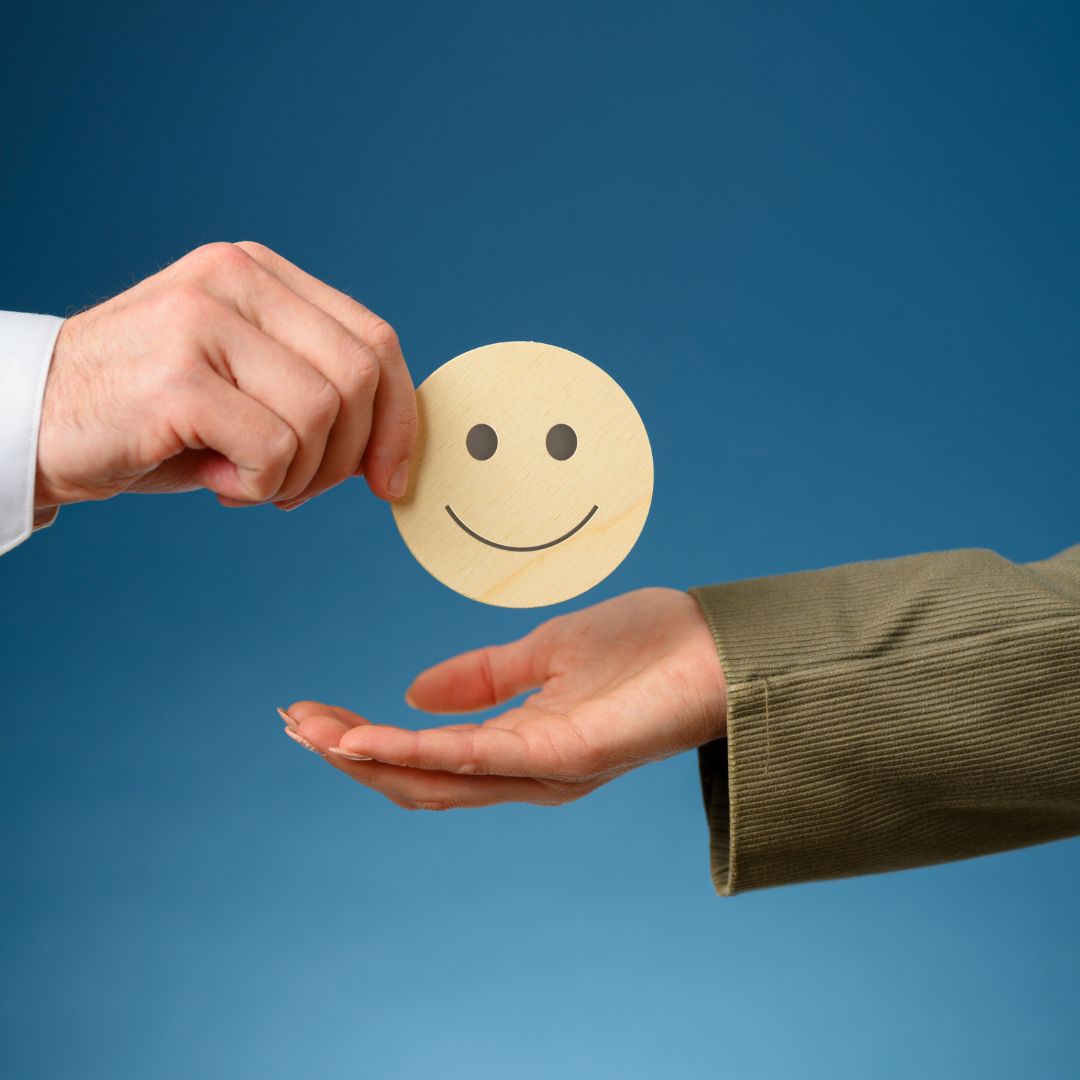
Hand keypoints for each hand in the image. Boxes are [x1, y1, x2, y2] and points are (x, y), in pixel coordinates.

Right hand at [35, 242, 416, 510]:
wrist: (35, 419)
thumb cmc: (153, 414)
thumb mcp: (245, 382)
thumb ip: (315, 386)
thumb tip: (395, 445)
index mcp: (261, 274)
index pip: (375, 340)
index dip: (399, 418)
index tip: (389, 478)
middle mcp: (236, 278)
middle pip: (360, 377)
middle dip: (346, 456)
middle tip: (296, 487)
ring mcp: (204, 319)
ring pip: (321, 414)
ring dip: (298, 475)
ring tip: (245, 479)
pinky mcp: (179, 374)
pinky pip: (274, 448)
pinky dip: (258, 484)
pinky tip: (215, 479)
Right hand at [281, 588, 727, 808]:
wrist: (723, 644)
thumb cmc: (650, 649)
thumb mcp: (546, 652)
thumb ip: (484, 677)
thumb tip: (412, 694)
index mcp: (523, 744)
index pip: (426, 754)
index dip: (365, 740)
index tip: (313, 713)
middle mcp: (528, 771)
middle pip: (419, 777)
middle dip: (351, 755)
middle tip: (293, 721)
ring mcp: (547, 769)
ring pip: (437, 776)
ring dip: (368, 756)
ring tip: (312, 729)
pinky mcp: (568, 755)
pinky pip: (477, 757)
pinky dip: (416, 750)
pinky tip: (366, 737)